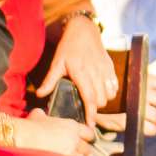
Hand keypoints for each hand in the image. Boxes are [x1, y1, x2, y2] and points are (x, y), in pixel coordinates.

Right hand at [20, 111, 102, 155]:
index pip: (89, 134)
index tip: (87, 141)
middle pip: (87, 148)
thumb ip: (44, 115)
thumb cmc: (29, 126)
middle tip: (80, 155)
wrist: (22, 138)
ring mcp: (70, 152)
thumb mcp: (38, 115)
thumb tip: (40, 114)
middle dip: (84, 152)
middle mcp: (74, 139)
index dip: (88, 138)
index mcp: (72, 126)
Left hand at [33, 14, 115, 128]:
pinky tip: (101, 90)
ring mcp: (105, 70)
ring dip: (102, 100)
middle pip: (101, 100)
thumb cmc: (69, 46)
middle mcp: (95, 72)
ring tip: (93, 99)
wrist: (84, 30)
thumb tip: (41, 95)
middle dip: (95, 107)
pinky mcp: (110, 67)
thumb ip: (49, 80)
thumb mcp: (57, 62)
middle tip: (86, 108)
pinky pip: (115, 86)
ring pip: (109, 94)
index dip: (91, 113)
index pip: (89, 98)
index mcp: (81, 73)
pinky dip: (109, 92)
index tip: (90, 124)